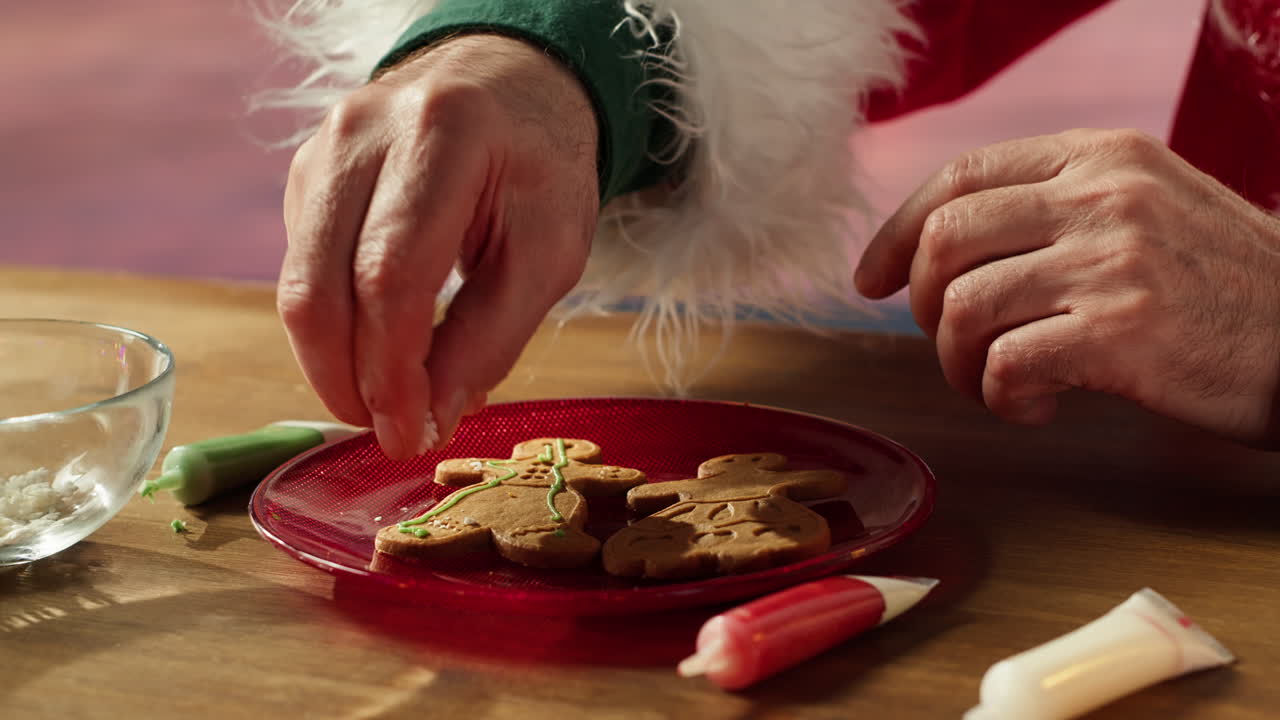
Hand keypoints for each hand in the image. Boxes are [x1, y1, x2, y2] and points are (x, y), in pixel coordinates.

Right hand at [279, 35, 598, 458]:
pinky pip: (302, 271)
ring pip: (297, 286)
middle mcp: (362, 133)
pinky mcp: (305, 176)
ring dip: (332, 364)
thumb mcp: (549, 252)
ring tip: (386, 401)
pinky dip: (335, 326)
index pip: (390, 276)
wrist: (507, 83)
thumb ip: (491, 338)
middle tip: (390, 432)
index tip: (409, 435)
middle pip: (320, 287)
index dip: (391, 371)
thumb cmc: (539, 167)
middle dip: (348, 381)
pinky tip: (377, 346)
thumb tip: (428, 418)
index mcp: (442, 135)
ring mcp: (322, 150)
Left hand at [855, 129, 1279, 447]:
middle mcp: (1103, 197)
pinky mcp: (1123, 332)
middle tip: (950, 344)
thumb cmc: (1222, 286)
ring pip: (964, 308)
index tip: (870, 280)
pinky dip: (1000, 398)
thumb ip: (1056, 211)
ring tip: (992, 384)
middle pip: (945, 240)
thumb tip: (939, 250)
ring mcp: (1113, 261)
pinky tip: (1036, 407)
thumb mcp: (1147, 208)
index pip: (961, 176)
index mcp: (1101, 158)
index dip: (897, 231)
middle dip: (922, 305)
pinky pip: (1006, 365)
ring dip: (956, 363)